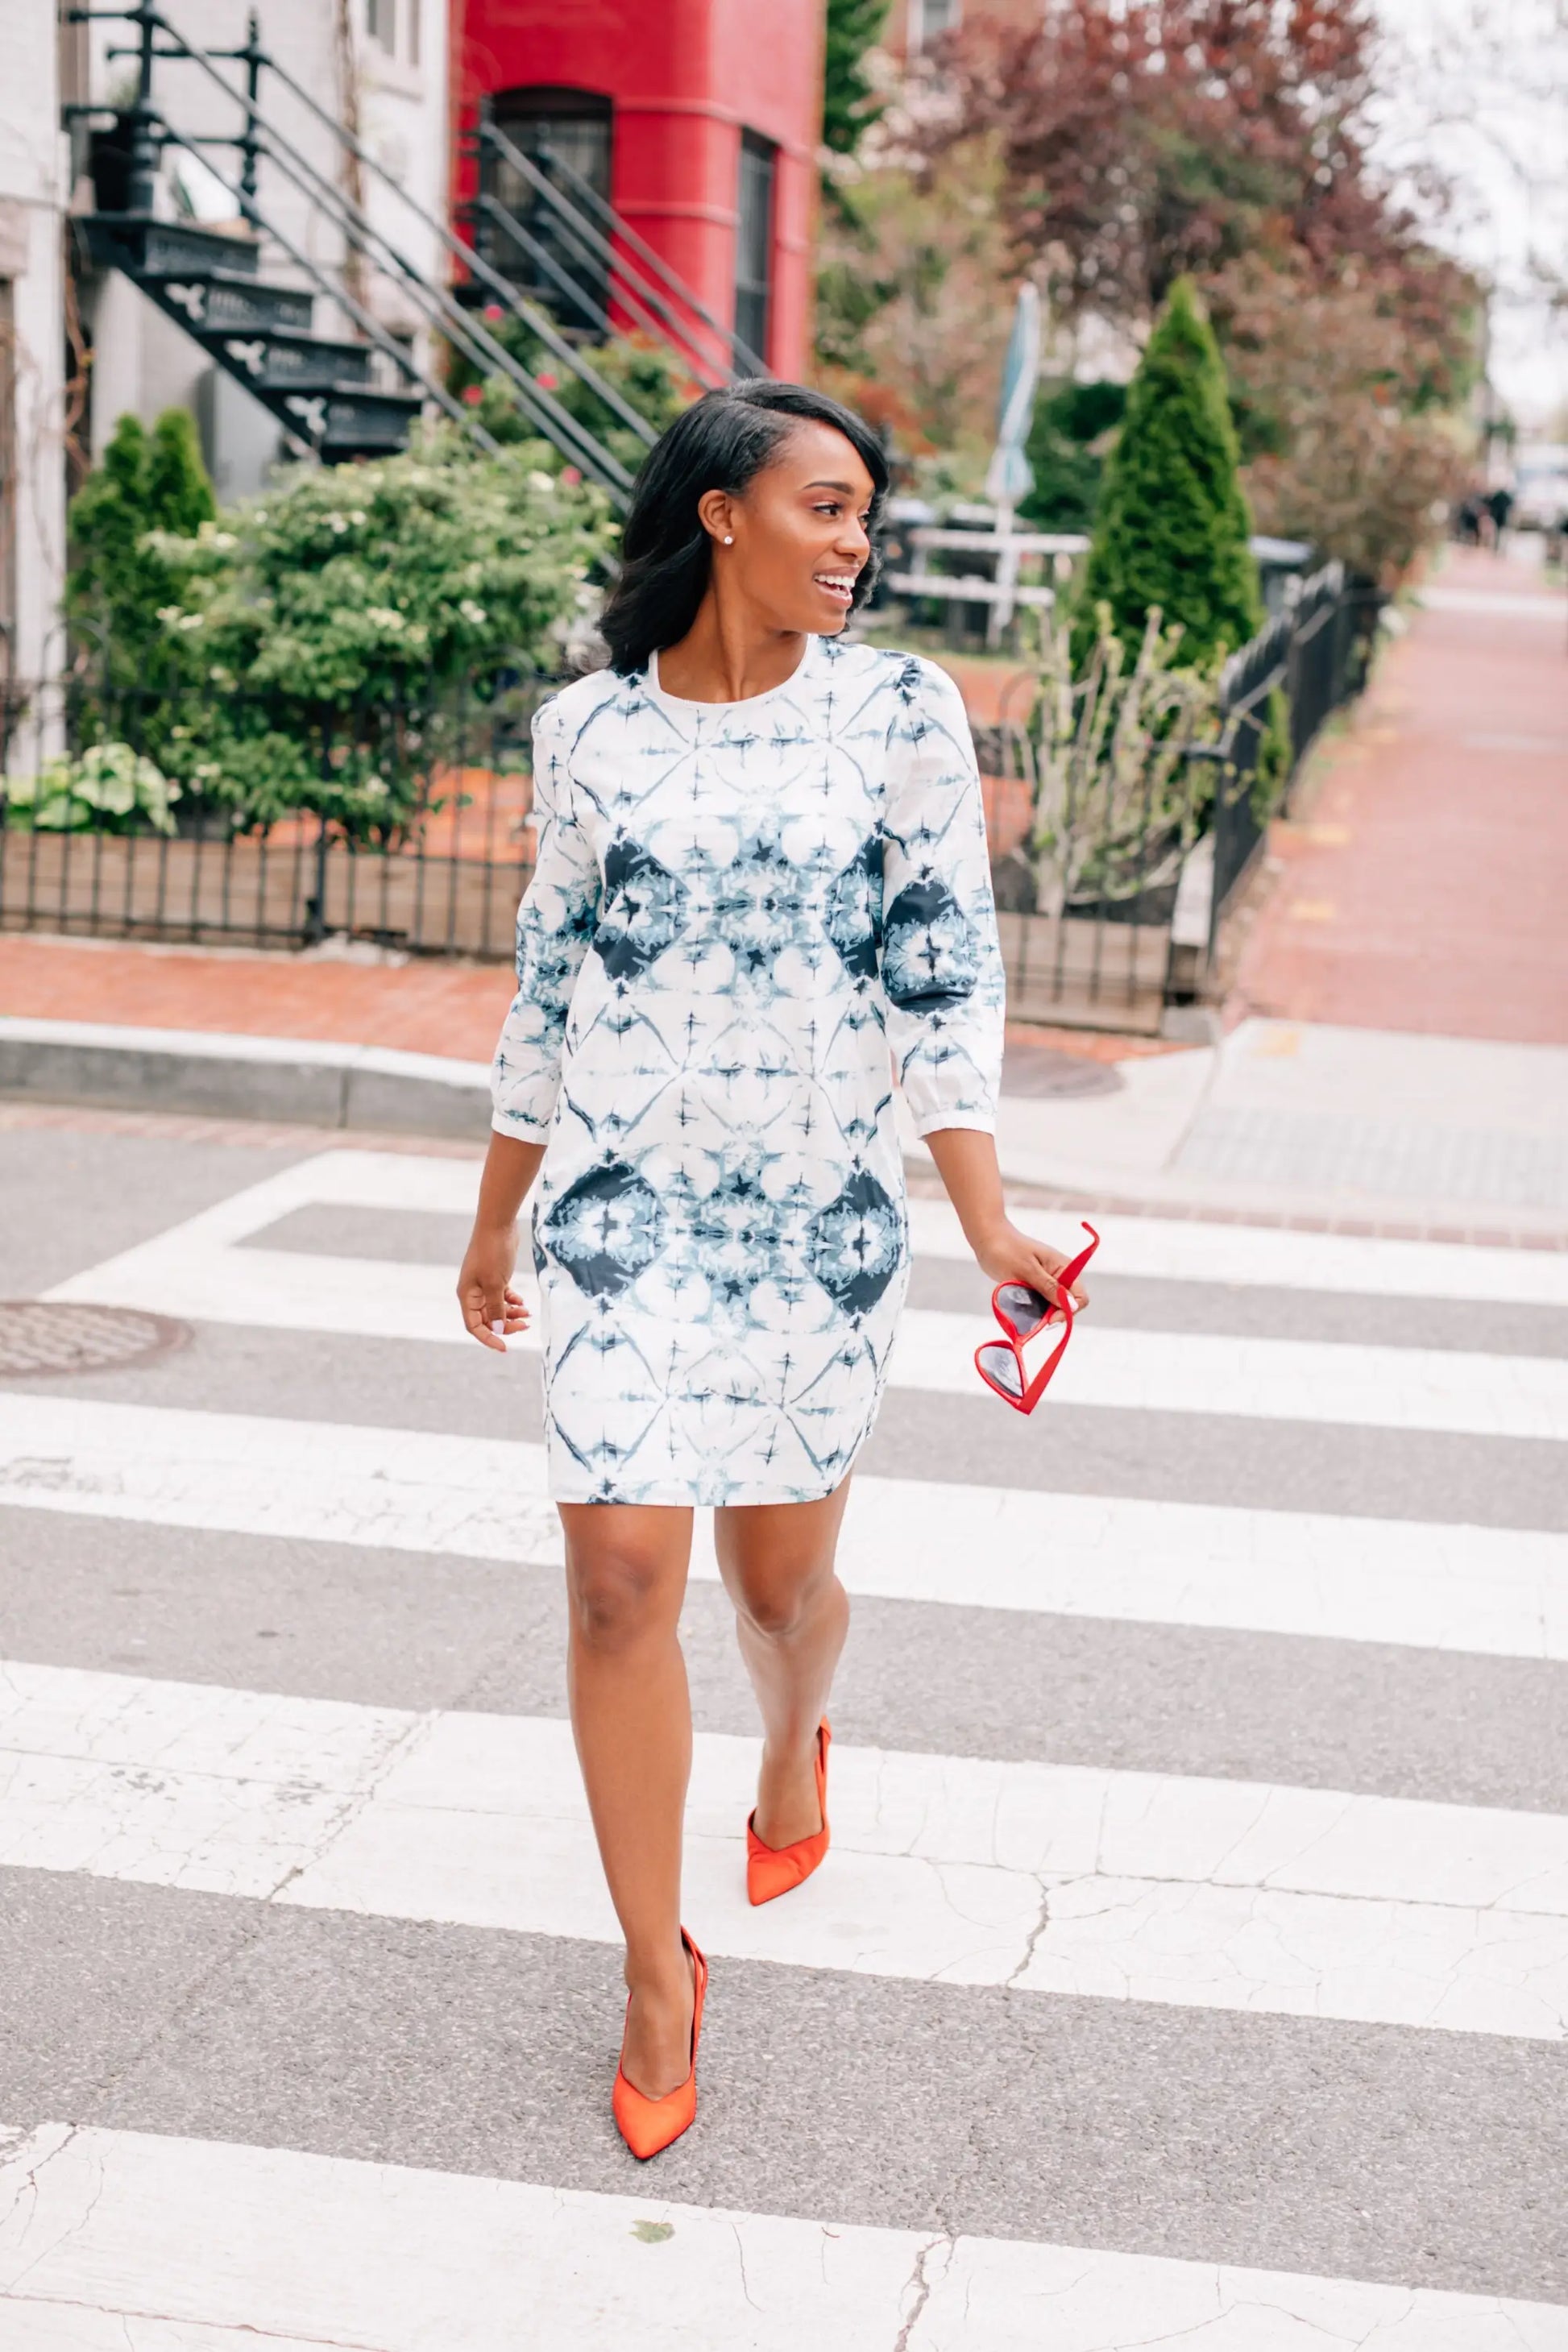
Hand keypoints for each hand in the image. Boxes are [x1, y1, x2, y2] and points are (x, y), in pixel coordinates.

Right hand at [457, 1221, 530, 1351]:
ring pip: (496, 1309)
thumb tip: (498, 1330)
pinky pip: (502, 1297)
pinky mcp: (495, 1277)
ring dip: (511, 1314)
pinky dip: (512, 1302)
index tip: (505, 1347)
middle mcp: (473, 1292)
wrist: (499, 1224)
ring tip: (528, 1314)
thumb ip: (496, 1308)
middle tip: (525, 1326)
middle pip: (487, 1319)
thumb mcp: (495, 1283)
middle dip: (505, 1325)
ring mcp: (484, 1285)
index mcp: (467, 1295)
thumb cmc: (492, 1252)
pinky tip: (523, 1303)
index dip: (488, 1338)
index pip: (474, 1325)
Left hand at [970, 1220, 1091, 1317]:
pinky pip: (1041, 1303)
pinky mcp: (1036, 1286)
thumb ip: (1049, 1287)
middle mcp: (1059, 1275)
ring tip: (1025, 1309)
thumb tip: (1071, 1305)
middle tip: (1034, 1317)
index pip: (1080, 1297)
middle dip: (1054, 1314)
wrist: (988, 1240)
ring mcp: (1047, 1281)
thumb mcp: (1027, 1269)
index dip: (1068, 1311)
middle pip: (1068, 1304)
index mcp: (1064, 1267)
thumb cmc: (1007, 1250)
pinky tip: (1022, 1305)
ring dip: (1042, 1312)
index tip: (1049, 1319)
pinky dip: (1034, 1308)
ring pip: (1053, 1306)